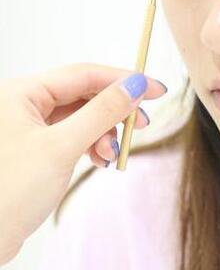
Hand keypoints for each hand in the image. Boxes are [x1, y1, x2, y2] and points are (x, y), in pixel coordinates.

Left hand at [0, 62, 167, 264]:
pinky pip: (74, 135)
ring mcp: (30, 127)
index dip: (123, 80)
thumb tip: (136, 85)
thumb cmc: (7, 194)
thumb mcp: (62, 147)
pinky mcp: (36, 148)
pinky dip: (92, 145)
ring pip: (82, 116)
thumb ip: (102, 112)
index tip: (154, 89)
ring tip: (112, 153)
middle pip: (85, 95)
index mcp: (21, 94)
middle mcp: (24, 105)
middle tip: (141, 124)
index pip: (84, 75)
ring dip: (105, 132)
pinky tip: (100, 158)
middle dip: (115, 112)